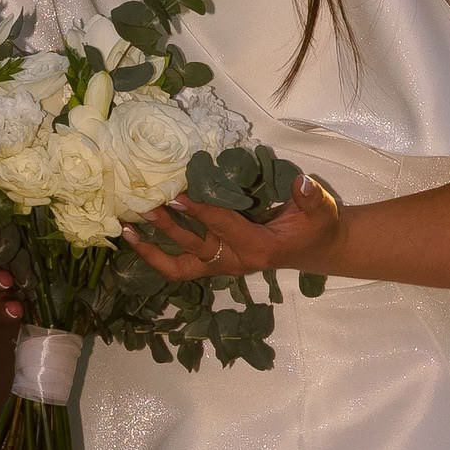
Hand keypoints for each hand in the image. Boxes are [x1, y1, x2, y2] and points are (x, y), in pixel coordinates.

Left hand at [124, 173, 344, 282]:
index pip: (223, 226)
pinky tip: (135, 238)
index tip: (178, 194)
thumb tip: (301, 183)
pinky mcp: (216, 263)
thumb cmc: (318, 225)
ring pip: (180, 265)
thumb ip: (310, 197)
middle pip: (195, 246)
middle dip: (168, 228)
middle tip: (146, 206)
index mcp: (258, 247)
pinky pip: (180, 267)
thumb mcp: (322, 209)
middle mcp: (236, 260)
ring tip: (127, 226)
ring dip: (153, 247)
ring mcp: (223, 265)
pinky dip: (156, 255)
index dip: (201, 211)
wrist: (319, 248)